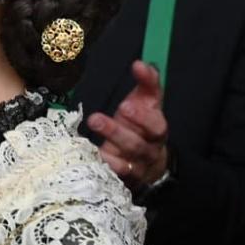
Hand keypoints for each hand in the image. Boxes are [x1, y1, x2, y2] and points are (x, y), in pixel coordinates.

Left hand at [87, 61, 170, 191]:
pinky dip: (100, 165)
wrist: (148, 164)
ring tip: (90, 128)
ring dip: (104, 147)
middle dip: (117, 132)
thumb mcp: (148, 103)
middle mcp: (147, 151)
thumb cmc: (142, 126)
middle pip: (136, 145)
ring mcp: (133, 168)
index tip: (126, 104)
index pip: (155, 125)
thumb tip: (141, 64)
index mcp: (156, 131)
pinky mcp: (120, 180)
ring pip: (123, 162)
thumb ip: (147, 83)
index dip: (142, 117)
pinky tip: (88, 154)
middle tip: (96, 118)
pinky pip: (109, 176)